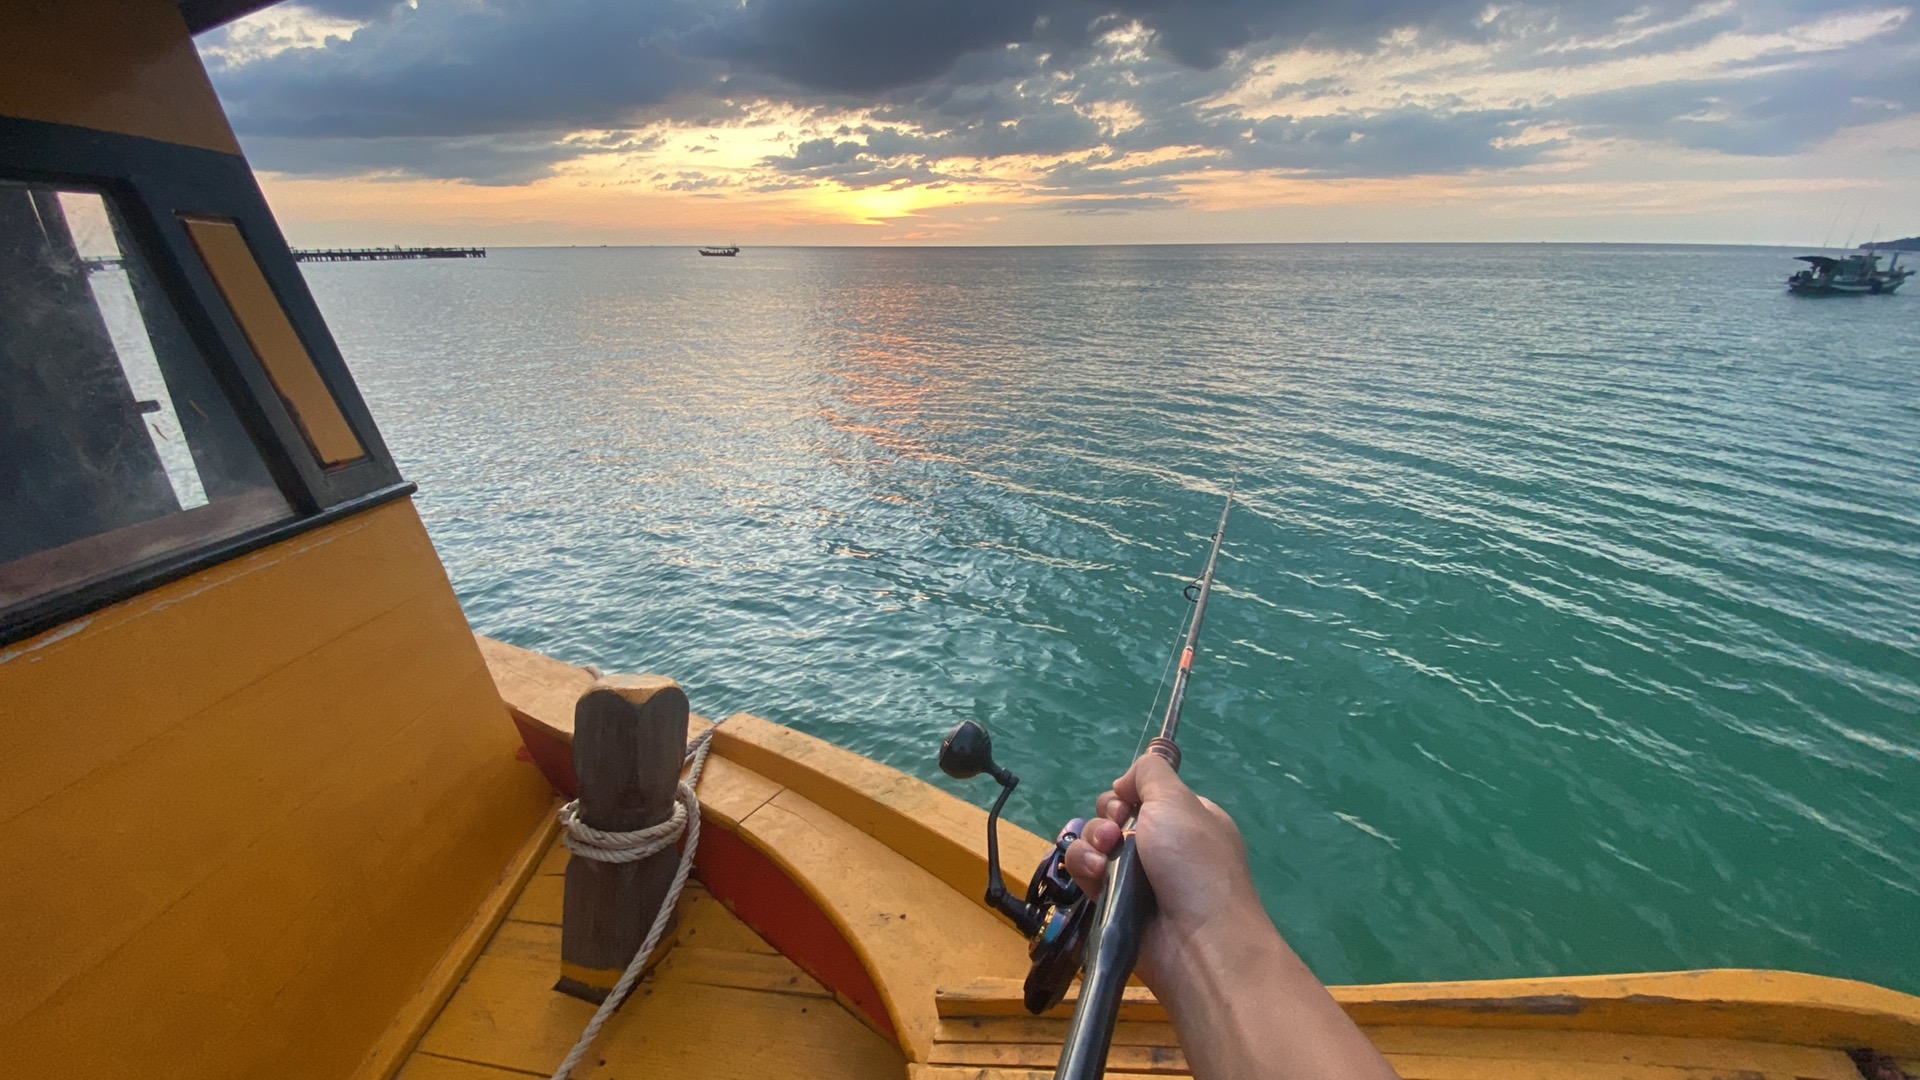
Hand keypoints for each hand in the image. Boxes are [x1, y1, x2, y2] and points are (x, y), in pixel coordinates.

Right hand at [1062, 751, 1264, 988]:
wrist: (1197, 940)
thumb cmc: (1194, 863)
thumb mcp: (1178, 801)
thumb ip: (1151, 774)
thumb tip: (1127, 781)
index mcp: (1187, 819)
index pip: (1145, 794)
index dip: (1130, 792)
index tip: (1129, 800)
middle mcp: (1163, 846)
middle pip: (1115, 815)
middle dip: (1108, 816)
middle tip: (1118, 830)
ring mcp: (1139, 878)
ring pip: (1096, 843)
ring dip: (1092, 841)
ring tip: (1105, 854)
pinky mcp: (1115, 904)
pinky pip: (1087, 875)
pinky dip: (1085, 869)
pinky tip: (1095, 874)